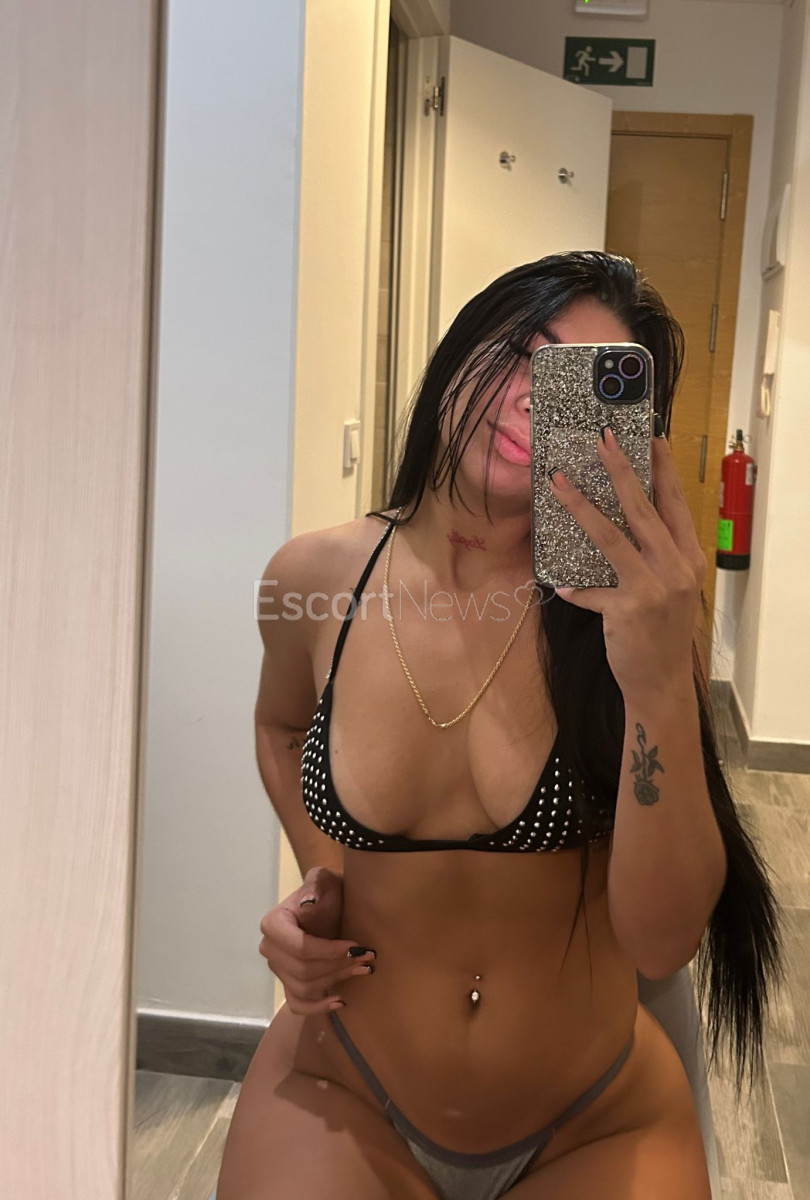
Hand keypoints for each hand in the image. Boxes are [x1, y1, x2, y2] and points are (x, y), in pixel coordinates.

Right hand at [258, 866, 375, 1014]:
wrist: (328, 902)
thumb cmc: (326, 890)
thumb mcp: (323, 880)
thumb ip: (316, 886)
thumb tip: (308, 904)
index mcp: (273, 924)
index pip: (301, 948)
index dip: (329, 951)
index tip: (355, 945)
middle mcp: (270, 949)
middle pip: (304, 970)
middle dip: (338, 965)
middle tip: (366, 956)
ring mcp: (278, 968)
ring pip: (305, 987)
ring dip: (336, 980)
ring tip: (362, 968)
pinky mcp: (288, 982)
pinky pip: (297, 1003)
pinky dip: (316, 1007)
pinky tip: (339, 1001)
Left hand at [548, 426, 705, 701]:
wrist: (661, 683)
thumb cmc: (662, 633)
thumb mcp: (671, 591)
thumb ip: (654, 559)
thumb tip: (621, 524)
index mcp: (688, 559)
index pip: (675, 504)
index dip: (662, 470)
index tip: (650, 439)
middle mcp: (675, 568)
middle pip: (643, 509)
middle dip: (620, 470)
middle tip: (602, 440)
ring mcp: (652, 589)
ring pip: (611, 536)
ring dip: (581, 506)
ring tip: (558, 482)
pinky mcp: (627, 610)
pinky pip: (590, 591)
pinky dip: (575, 589)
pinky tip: (562, 586)